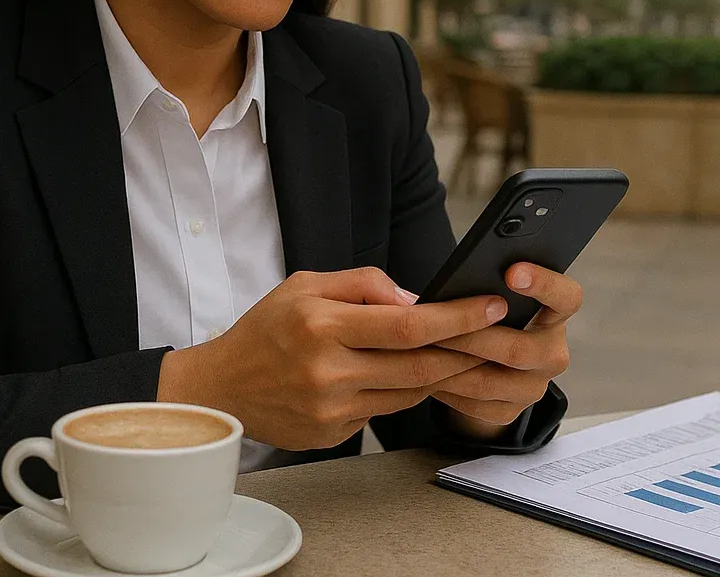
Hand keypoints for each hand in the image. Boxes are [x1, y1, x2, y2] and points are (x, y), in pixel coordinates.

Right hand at [156, 267, 506, 449]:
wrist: (221, 390)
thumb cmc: (266, 329)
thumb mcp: (305, 285)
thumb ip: (363, 284)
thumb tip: (417, 300)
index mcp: (321, 325)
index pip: (407, 325)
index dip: (457, 317)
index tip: (492, 306)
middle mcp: (328, 371)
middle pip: (420, 366)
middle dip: (467, 349)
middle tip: (498, 333)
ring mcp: (332, 410)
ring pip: (411, 393)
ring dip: (445, 373)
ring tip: (467, 350)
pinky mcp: (334, 435)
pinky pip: (386, 412)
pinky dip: (407, 391)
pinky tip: (416, 374)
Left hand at [430, 263, 580, 435]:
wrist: (488, 364)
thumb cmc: (489, 316)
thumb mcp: (494, 296)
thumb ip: (487, 286)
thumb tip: (454, 284)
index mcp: (556, 315)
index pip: (567, 298)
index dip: (544, 283)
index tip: (511, 272)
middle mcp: (553, 353)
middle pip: (519, 349)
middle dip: (473, 336)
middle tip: (438, 324)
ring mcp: (534, 387)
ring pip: (489, 382)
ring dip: (451, 365)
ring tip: (422, 348)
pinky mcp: (510, 411)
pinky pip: (475, 404)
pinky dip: (447, 388)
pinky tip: (426, 374)